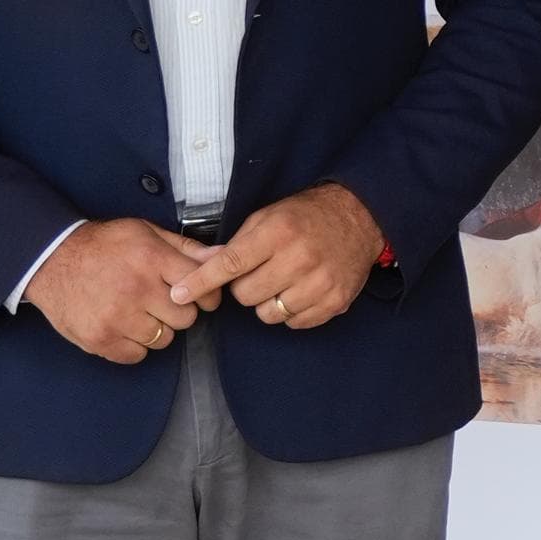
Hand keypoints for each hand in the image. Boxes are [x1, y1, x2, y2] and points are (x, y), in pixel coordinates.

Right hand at [25, 216, 215, 365]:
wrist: (49, 260)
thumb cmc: (101, 245)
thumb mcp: (144, 232)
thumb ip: (185, 247)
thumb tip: (222, 255)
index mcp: (151, 259)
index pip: (201, 286)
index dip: (205, 294)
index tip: (198, 296)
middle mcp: (136, 289)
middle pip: (186, 318)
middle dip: (178, 311)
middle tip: (159, 301)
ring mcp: (117, 317)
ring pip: (164, 339)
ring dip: (156, 329)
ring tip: (137, 311)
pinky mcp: (100, 339)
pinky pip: (137, 355)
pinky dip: (133, 345)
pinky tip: (123, 325)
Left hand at [180, 183, 384, 333]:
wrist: (361, 217)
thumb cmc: (306, 216)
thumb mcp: (269, 216)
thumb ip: (239, 243)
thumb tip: (205, 269)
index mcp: (278, 233)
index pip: (230, 264)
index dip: (201, 281)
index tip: (179, 293)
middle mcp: (299, 258)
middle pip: (246, 296)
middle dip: (246, 288)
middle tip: (260, 272)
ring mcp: (319, 283)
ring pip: (268, 314)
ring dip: (268, 302)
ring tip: (283, 282)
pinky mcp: (335, 301)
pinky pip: (294, 322)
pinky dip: (291, 312)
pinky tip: (300, 291)